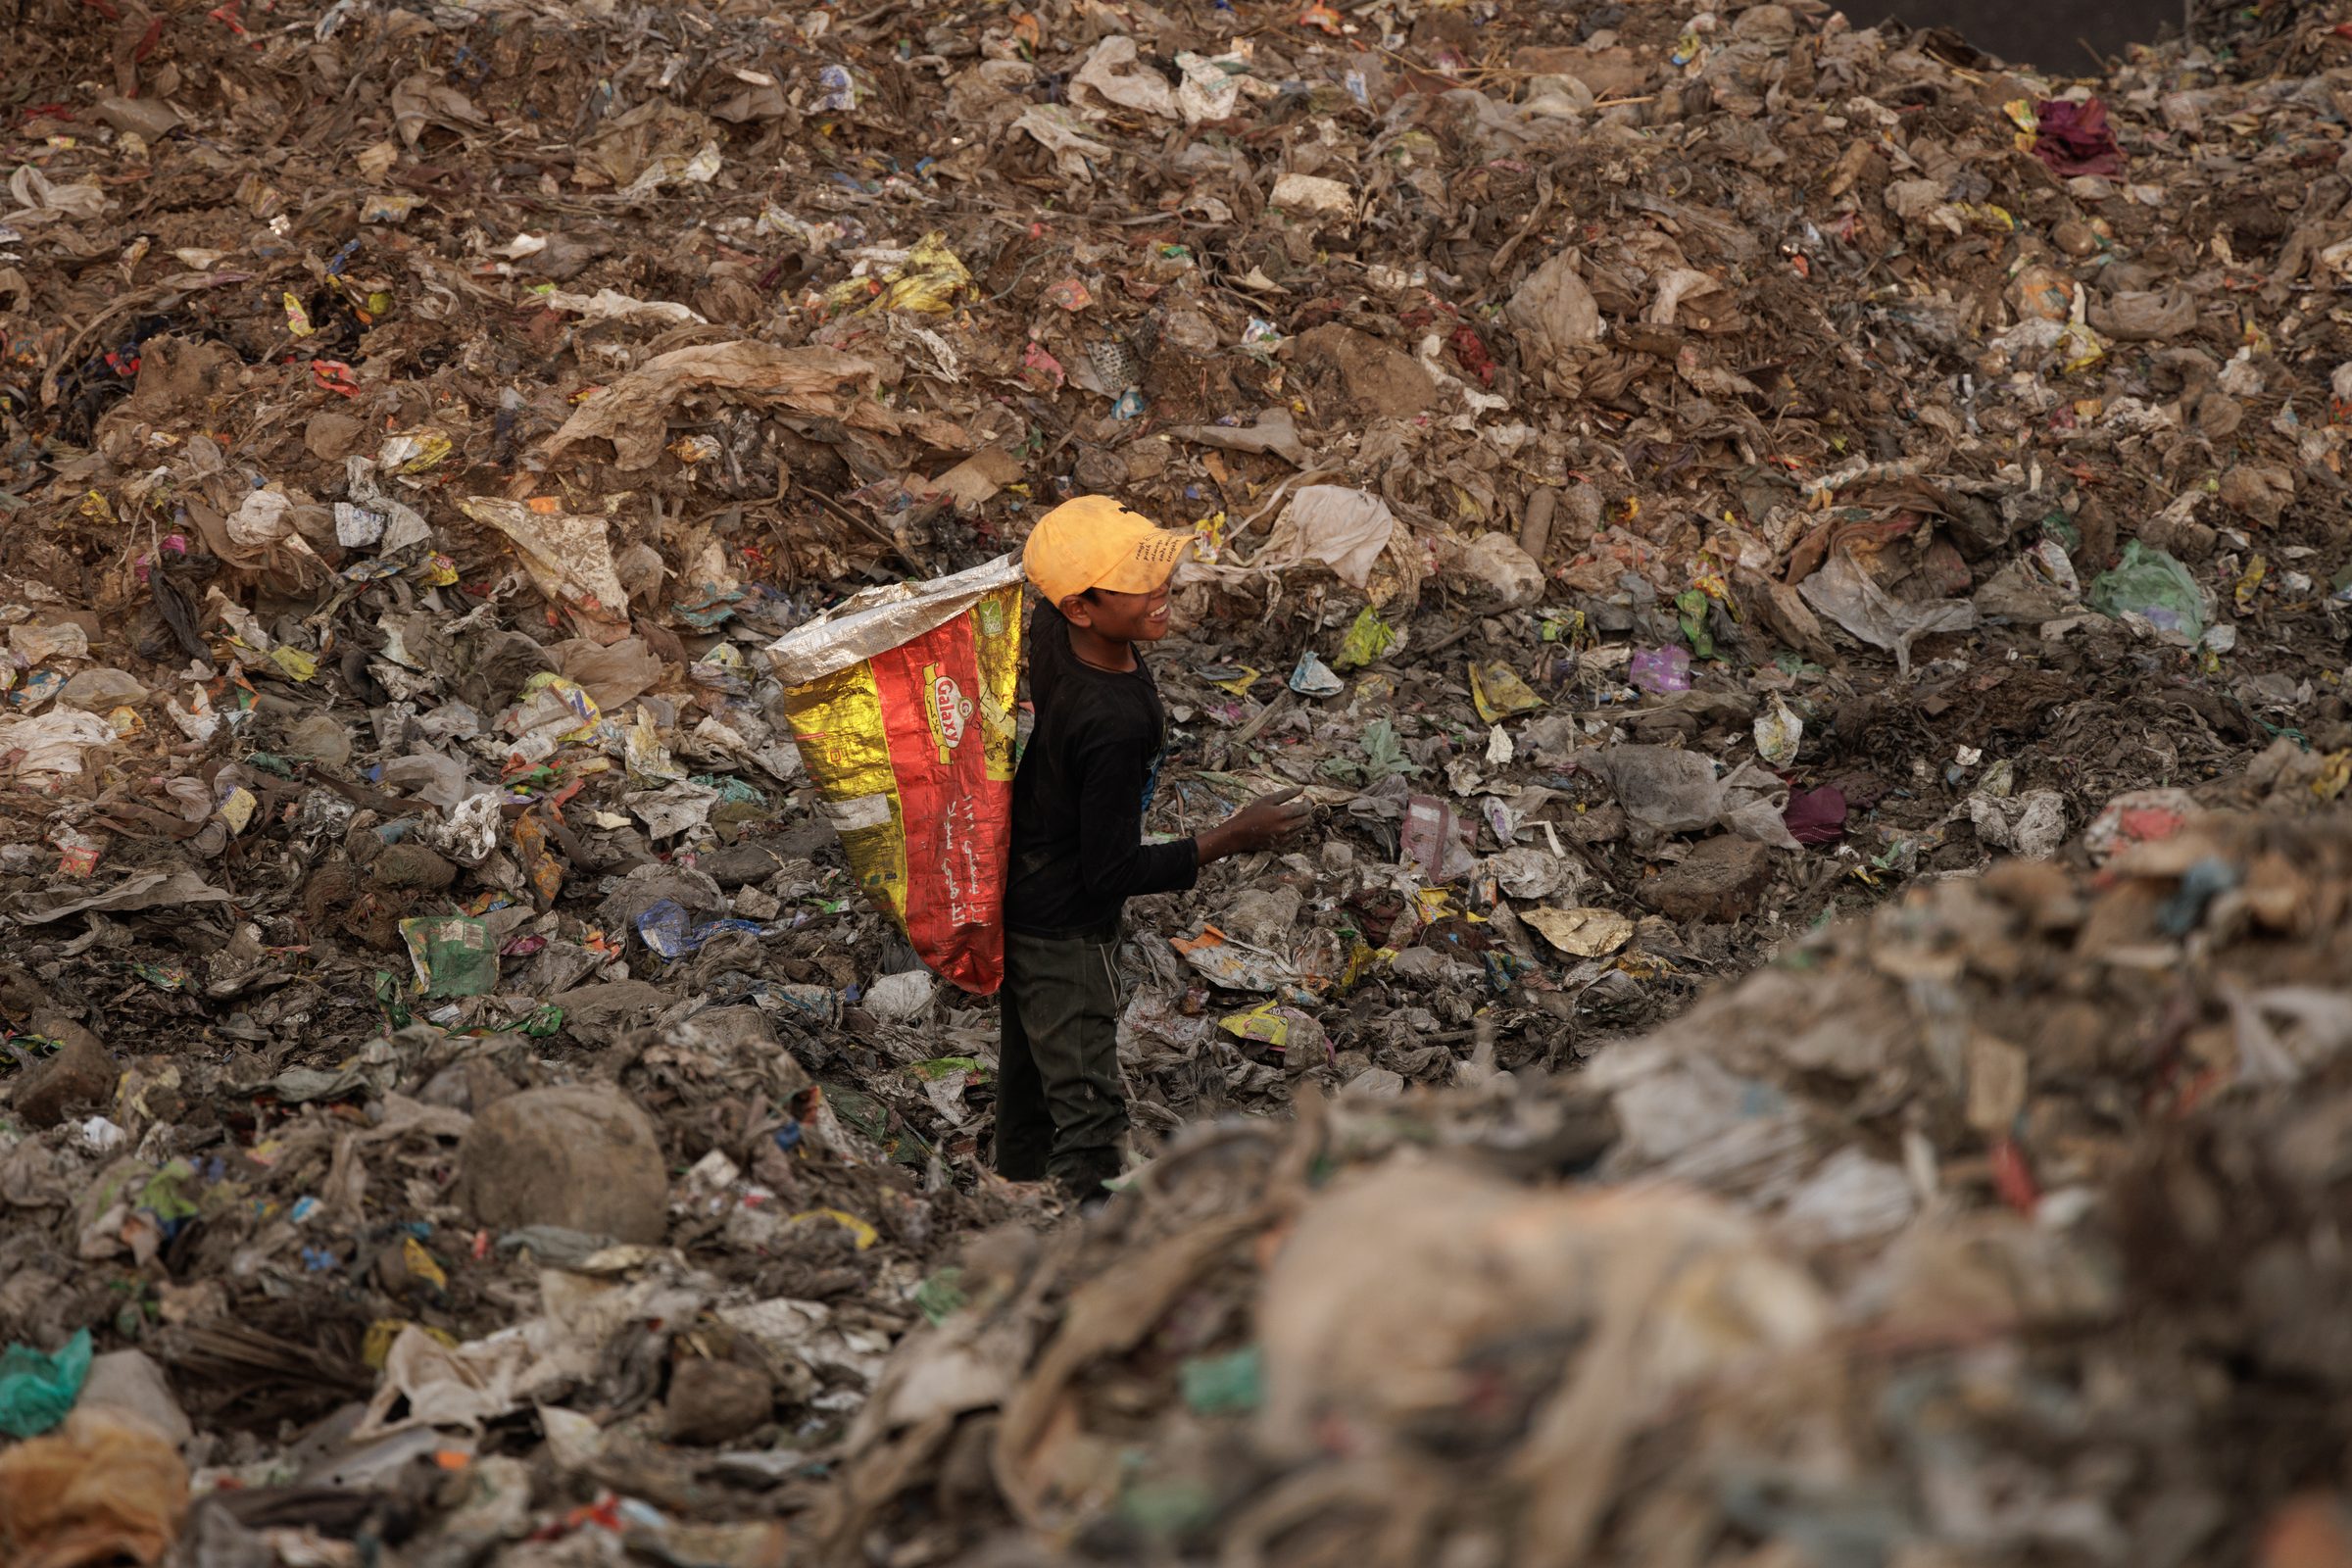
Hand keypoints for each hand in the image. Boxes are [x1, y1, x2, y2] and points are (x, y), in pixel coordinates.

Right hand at [1197, 787, 1312, 863]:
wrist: (1239, 834)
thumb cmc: (1251, 814)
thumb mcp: (1267, 800)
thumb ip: (1286, 793)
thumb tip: (1302, 788)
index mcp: (1282, 814)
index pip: (1305, 808)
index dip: (1308, 802)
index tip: (1306, 798)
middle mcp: (1285, 827)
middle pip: (1306, 819)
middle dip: (1307, 811)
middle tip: (1302, 805)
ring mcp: (1284, 838)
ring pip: (1303, 829)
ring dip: (1303, 820)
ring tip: (1295, 814)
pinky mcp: (1281, 846)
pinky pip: (1296, 837)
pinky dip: (1296, 830)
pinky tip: (1288, 824)